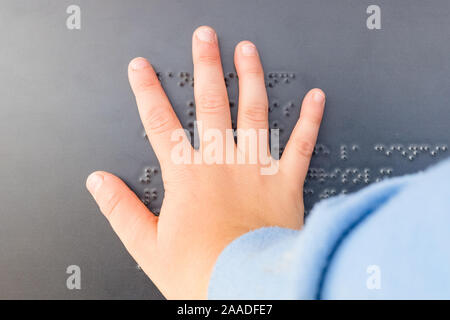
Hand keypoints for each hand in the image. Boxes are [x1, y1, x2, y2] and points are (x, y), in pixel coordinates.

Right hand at [86, 26, 325, 298]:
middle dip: (205, 67)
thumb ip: (121, 210)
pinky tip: (316, 97)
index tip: (141, 68)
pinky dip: (310, 120)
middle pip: (211, 103)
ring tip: (247, 51)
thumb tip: (98, 183)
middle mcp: (222, 164)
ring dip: (250, 77)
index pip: (160, 122)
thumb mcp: (148, 246)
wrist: (248, 290)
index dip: (147, 92)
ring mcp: (256, 170)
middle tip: (204, 37)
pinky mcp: (287, 184)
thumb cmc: (203, 272)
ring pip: (254, 112)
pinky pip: (301, 146)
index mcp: (187, 177)